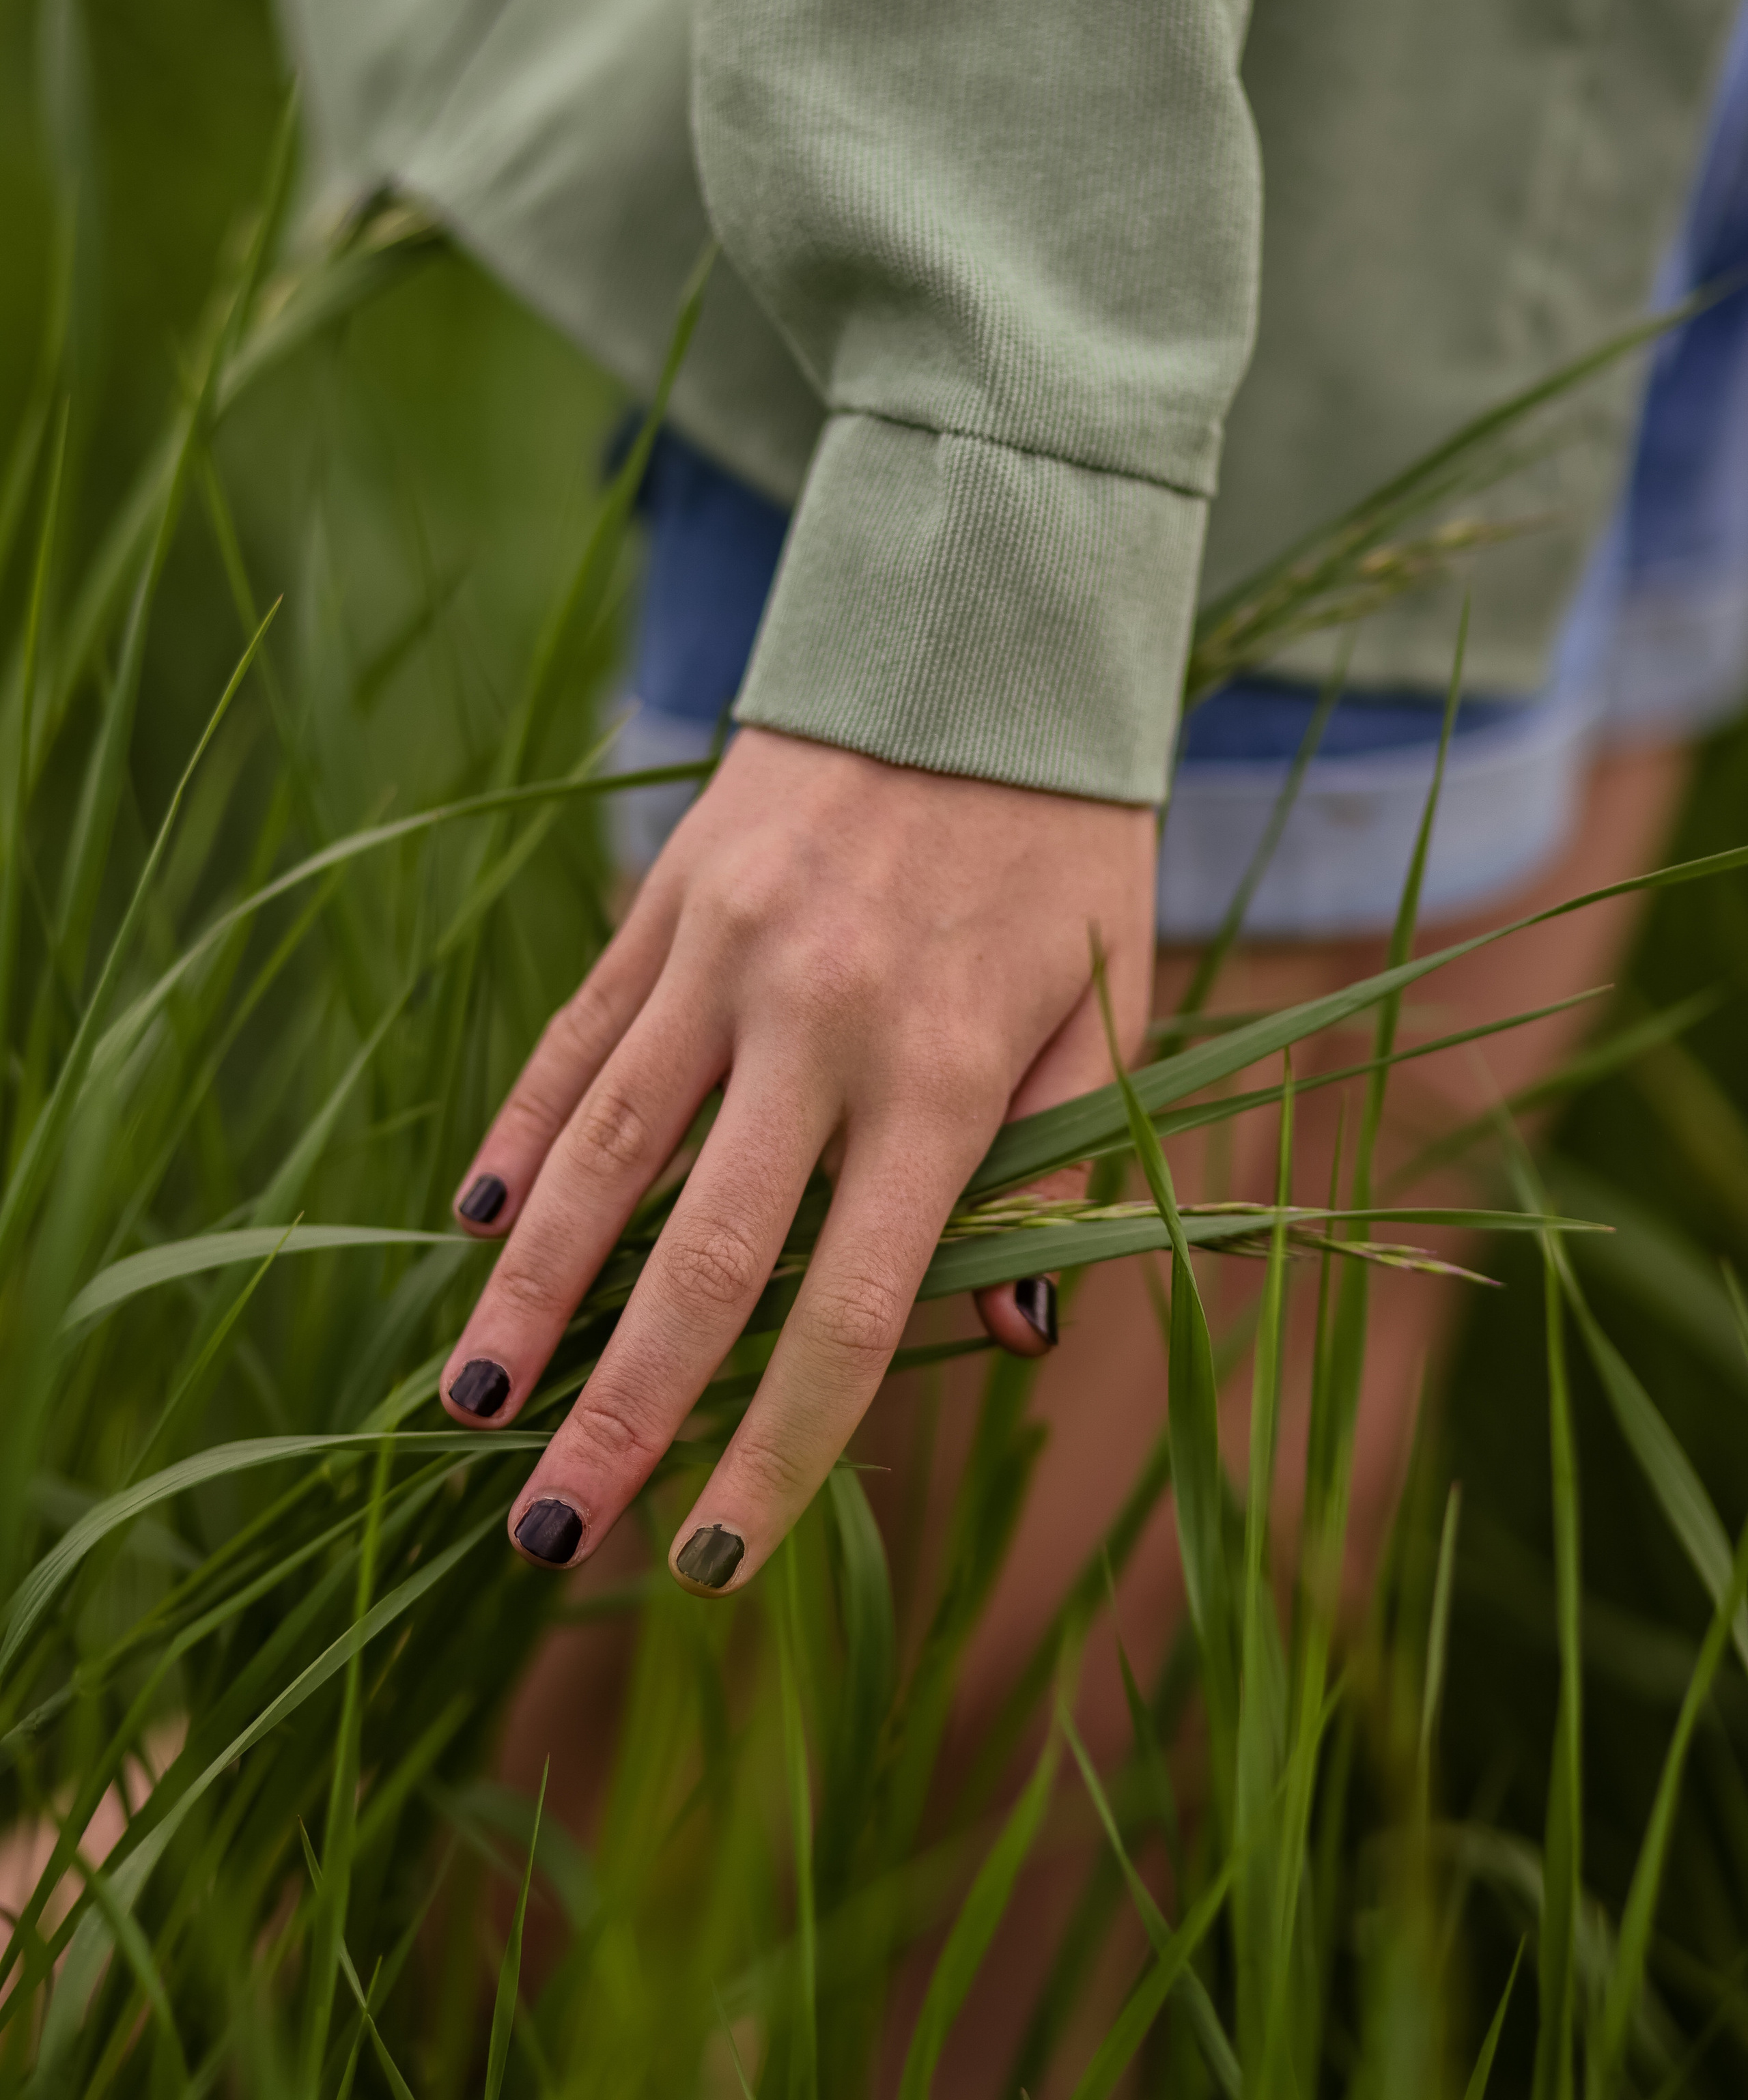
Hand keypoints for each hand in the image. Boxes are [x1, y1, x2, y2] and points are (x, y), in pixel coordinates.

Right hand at [440, 726, 1155, 1592]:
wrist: (984, 648)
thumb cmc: (1064, 859)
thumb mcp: (1111, 1015)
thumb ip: (1061, 1178)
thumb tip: (1009, 1338)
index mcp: (943, 1073)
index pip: (844, 1311)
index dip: (776, 1452)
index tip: (713, 1560)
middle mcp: (817, 1022)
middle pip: (696, 1259)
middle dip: (619, 1415)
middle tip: (546, 1540)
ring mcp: (723, 955)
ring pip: (600, 1154)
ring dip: (531, 1296)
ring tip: (471, 1410)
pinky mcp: (666, 899)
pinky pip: (577, 1039)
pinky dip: (521, 1138)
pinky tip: (477, 1232)